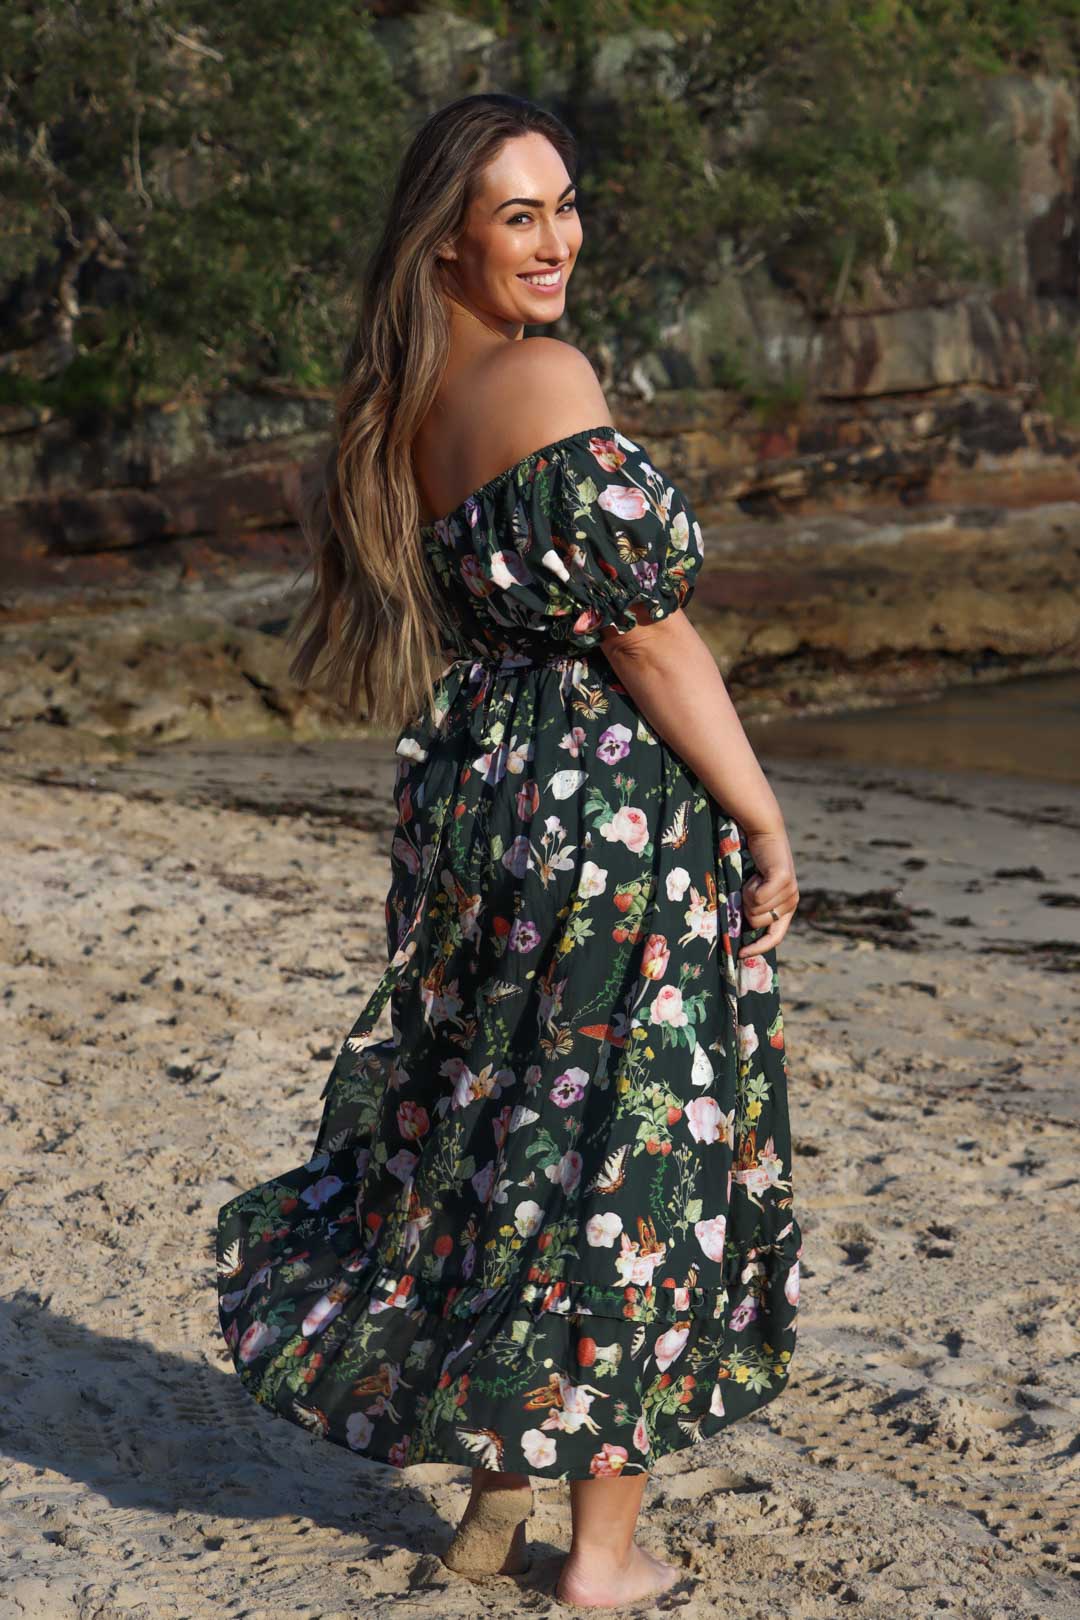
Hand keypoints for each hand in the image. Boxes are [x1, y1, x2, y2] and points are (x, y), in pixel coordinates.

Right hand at [738, 825, 798, 958]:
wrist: (765, 834)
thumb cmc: (756, 863)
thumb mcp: (756, 890)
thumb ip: (756, 909)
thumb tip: (741, 930)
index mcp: (787, 908)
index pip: (775, 937)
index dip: (758, 947)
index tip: (740, 954)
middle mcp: (792, 902)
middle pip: (757, 922)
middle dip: (747, 908)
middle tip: (750, 888)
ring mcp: (790, 891)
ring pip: (755, 910)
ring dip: (747, 894)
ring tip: (755, 878)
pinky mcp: (783, 880)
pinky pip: (758, 898)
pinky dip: (750, 887)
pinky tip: (756, 873)